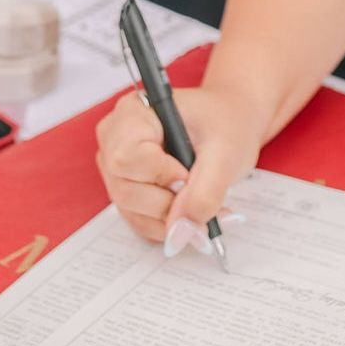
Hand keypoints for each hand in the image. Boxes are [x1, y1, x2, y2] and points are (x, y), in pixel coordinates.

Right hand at [95, 87, 265, 252]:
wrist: (229, 124)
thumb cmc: (225, 125)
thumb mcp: (225, 153)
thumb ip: (205, 192)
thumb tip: (180, 232)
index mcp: (133, 113)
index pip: (127, 158)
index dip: (159, 176)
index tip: (188, 175)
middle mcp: (115, 140)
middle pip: (125, 189)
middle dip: (168, 203)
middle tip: (203, 195)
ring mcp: (117, 169)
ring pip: (131, 211)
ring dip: (172, 220)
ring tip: (205, 206)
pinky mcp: (127, 191)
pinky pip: (139, 222)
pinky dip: (169, 226)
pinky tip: (192, 213)